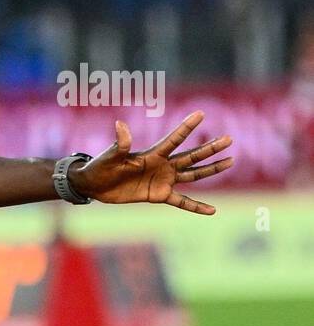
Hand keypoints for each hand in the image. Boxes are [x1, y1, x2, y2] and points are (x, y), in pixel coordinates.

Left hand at [67, 111, 233, 214]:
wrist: (94, 186)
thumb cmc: (99, 167)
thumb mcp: (109, 156)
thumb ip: (119, 144)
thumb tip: (120, 125)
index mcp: (152, 154)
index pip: (174, 139)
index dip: (186, 127)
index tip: (201, 114)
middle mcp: (162, 165)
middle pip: (191, 156)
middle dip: (210, 148)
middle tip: (230, 139)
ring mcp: (163, 180)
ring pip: (193, 174)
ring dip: (211, 169)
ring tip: (230, 161)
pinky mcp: (158, 195)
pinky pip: (182, 201)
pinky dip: (196, 206)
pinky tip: (212, 211)